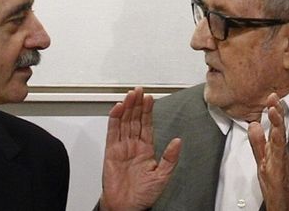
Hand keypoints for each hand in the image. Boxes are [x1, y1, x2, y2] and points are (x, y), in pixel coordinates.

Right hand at [101, 87, 182, 210]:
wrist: (126, 207)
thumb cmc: (142, 195)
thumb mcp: (162, 176)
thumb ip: (170, 158)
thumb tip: (177, 141)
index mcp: (146, 150)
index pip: (147, 125)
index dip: (148, 111)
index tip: (149, 98)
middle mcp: (133, 146)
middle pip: (135, 119)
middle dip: (137, 104)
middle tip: (139, 90)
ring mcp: (121, 147)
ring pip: (124, 122)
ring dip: (127, 108)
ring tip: (130, 95)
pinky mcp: (111, 152)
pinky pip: (112, 132)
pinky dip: (114, 119)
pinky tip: (118, 108)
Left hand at [247, 94, 288, 210]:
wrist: (284, 204)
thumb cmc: (276, 183)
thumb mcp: (263, 159)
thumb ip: (258, 143)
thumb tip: (253, 125)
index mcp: (276, 149)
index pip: (275, 127)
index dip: (274, 111)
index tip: (272, 96)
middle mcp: (280, 154)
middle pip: (279, 130)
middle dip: (277, 114)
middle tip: (274, 98)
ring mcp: (280, 164)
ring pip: (280, 142)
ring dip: (278, 126)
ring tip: (274, 111)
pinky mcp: (278, 175)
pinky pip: (278, 160)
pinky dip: (278, 149)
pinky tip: (276, 139)